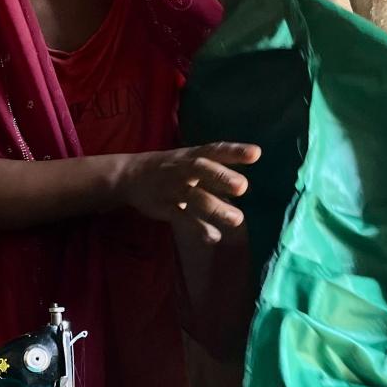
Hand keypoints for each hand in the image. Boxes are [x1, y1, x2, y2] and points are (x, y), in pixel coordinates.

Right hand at [118, 142, 260, 243]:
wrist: (130, 175)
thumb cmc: (171, 167)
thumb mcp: (190, 159)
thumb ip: (216, 167)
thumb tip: (249, 180)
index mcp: (193, 155)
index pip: (215, 150)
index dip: (235, 151)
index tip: (256, 154)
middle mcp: (183, 169)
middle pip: (201, 169)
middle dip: (221, 177)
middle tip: (242, 187)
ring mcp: (172, 188)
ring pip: (193, 197)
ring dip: (215, 208)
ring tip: (237, 219)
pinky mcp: (164, 206)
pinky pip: (180, 217)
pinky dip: (197, 227)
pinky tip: (213, 237)